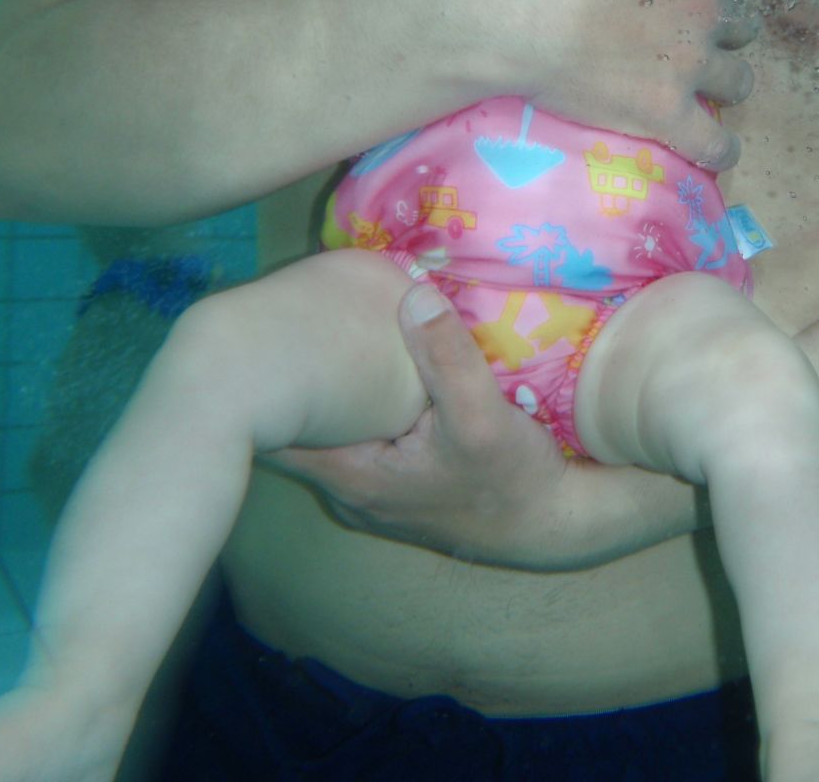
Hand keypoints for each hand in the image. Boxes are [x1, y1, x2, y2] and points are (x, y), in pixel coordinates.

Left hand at [269, 286, 632, 569]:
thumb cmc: (514, 480)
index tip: (267, 338)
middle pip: (297, 431)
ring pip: (330, 435)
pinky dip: (360, 408)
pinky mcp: (398, 484)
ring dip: (330, 395)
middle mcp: (351, 489)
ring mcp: (374, 489)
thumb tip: (414, 292)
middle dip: (297, 381)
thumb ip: (448, 357)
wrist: (553, 526)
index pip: (274, 434)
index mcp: (353, 475)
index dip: (265, 386)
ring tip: (326, 339)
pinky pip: (361, 439)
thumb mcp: (484, 416)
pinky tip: (376, 374)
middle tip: (294, 325)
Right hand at [458, 0, 758, 168]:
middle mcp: (706, 12)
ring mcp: (690, 67)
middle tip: (688, 43)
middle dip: (722, 35)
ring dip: (724, 84)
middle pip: (741, 29)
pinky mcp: (667, 114)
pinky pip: (715, 144)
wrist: (513, 12)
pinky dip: (720, 150)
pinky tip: (716, 152)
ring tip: (702, 92)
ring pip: (738, 82)